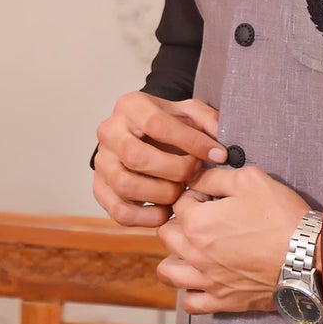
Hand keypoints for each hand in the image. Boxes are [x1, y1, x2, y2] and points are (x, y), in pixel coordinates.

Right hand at [93, 92, 224, 227]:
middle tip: (195, 173)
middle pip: (136, 156)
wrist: (142, 135)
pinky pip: (121, 212)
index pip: (156, 124)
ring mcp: (102, 163)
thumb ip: (208, 122)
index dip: (191, 142)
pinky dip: (149, 217)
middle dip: (175, 170)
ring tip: (180, 191)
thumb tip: (220, 147)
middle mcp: (109, 132)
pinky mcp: (101, 190)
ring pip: (125, 185)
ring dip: (162, 193)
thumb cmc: (167, 125)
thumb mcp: (189, 113)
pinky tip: (167, 209)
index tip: (218, 154)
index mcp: (130, 106)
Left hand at [155, 163, 309, 313]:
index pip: (178, 203)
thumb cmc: (281, 217)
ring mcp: (207, 280)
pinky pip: (191, 303)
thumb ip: (214, 176)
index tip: (211, 196)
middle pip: (166, 234)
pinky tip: (201, 278)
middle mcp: (195, 254)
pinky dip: (190, 291)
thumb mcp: (249, 179)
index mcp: (197, 223)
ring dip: (174, 257)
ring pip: (168, 271)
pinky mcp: (223, 301)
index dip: (194, 194)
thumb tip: (195, 177)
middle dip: (179, 222)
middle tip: (203, 218)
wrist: (309, 257)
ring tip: (192, 248)